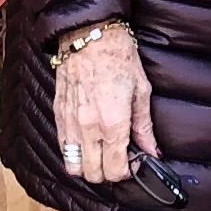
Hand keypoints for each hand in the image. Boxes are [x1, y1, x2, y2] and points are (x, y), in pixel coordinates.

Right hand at [52, 26, 151, 184]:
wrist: (88, 35)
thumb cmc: (118, 58)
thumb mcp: (141, 91)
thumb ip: (145, 127)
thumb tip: (153, 151)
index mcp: (113, 124)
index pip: (115, 170)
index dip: (126, 172)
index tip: (133, 162)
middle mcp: (89, 129)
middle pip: (93, 174)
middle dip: (107, 173)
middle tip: (118, 159)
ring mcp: (70, 123)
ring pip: (73, 166)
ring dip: (87, 166)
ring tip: (100, 153)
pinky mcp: (58, 114)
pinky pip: (62, 147)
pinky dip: (73, 152)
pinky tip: (86, 141)